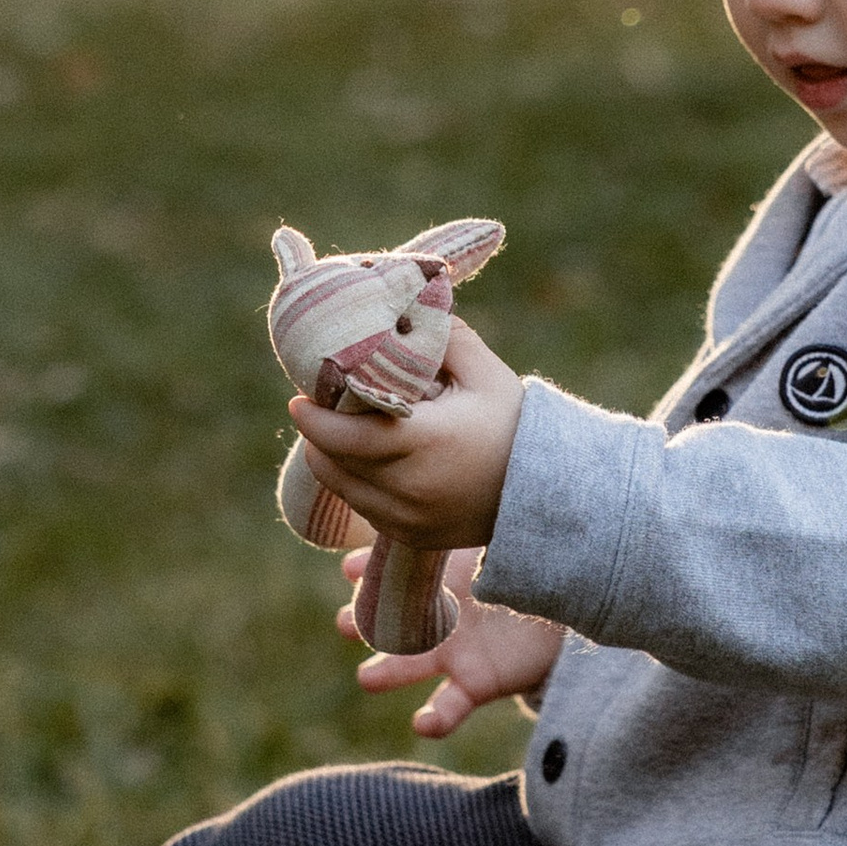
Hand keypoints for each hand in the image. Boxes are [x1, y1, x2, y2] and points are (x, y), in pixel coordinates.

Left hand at [288, 314, 522, 549]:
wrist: (547, 494)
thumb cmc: (515, 426)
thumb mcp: (487, 374)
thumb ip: (446, 338)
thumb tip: (407, 309)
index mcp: (424, 444)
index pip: (344, 437)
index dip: (313, 420)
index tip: (298, 398)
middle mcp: (409, 488)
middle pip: (335, 462)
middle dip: (318, 434)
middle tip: (316, 405)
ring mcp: (408, 519)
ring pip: (343, 489)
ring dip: (331, 460)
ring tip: (335, 430)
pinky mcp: (411, 537)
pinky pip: (365, 508)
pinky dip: (355, 483)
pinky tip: (364, 458)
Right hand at [341, 547, 564, 738]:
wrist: (563, 611)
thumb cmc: (523, 569)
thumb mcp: (498, 542)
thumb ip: (473, 526)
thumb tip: (453, 500)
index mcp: (434, 581)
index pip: (391, 573)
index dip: (368, 571)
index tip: (351, 568)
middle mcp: (432, 619)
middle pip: (387, 623)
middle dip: (363, 624)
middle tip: (347, 624)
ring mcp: (450, 654)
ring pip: (407, 666)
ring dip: (385, 673)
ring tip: (367, 677)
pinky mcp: (474, 684)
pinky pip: (450, 706)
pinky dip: (435, 718)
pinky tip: (422, 723)